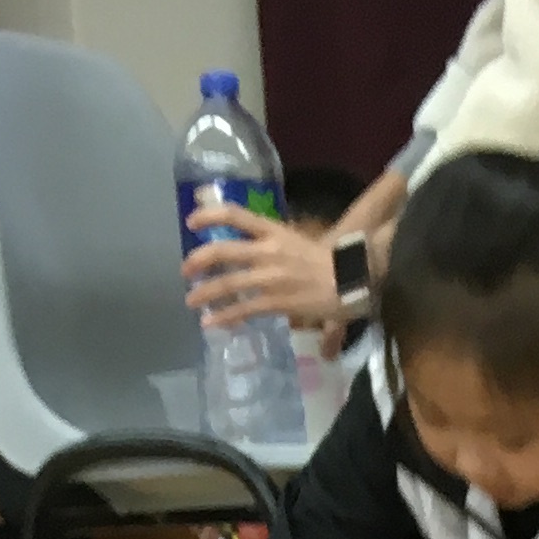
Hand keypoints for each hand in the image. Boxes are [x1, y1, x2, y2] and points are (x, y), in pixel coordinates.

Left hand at [184, 200, 340, 329]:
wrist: (352, 280)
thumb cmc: (331, 262)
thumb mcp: (297, 242)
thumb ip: (275, 244)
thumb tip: (257, 249)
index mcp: (273, 230)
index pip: (233, 214)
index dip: (208, 215)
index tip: (191, 222)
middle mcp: (267, 251)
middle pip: (222, 250)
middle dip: (198, 260)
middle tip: (186, 271)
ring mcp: (269, 277)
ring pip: (227, 284)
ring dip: (204, 293)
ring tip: (191, 301)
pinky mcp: (276, 302)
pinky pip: (243, 309)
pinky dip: (224, 317)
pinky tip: (211, 324)